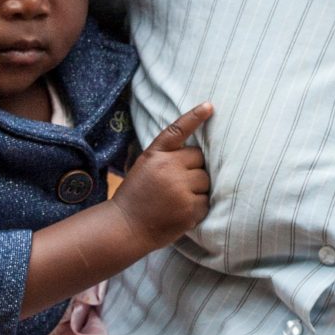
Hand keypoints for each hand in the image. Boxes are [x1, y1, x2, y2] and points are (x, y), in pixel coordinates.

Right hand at [111, 102, 212, 248]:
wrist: (125, 227)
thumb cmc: (136, 195)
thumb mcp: (144, 165)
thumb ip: (166, 155)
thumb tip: (196, 150)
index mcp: (156, 154)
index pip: (178, 130)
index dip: (195, 117)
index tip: (209, 106)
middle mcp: (168, 168)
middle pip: (200, 159)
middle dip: (194, 170)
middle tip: (176, 185)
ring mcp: (180, 189)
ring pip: (206, 180)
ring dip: (198, 189)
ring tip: (177, 199)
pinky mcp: (189, 209)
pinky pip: (207, 201)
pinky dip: (198, 207)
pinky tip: (181, 212)